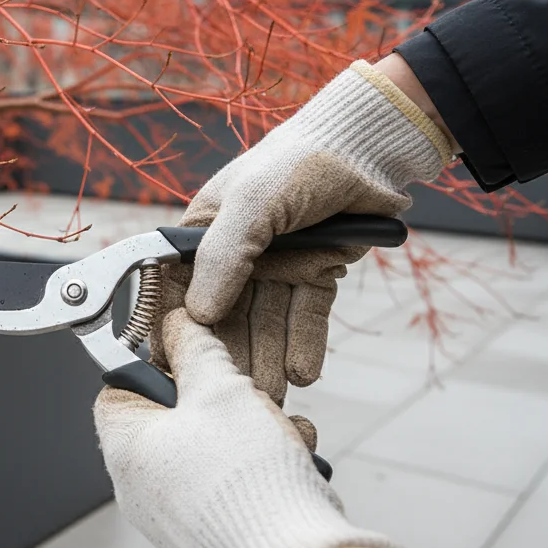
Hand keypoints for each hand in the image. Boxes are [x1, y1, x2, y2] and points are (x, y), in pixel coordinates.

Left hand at [95, 309, 407, 547]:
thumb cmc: (247, 480)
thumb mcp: (221, 389)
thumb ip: (197, 350)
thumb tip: (178, 325)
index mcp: (125, 449)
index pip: (118, 387)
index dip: (156, 362)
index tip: (194, 354)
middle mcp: (140, 489)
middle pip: (174, 418)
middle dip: (222, 399)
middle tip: (251, 398)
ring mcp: (176, 520)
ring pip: (212, 451)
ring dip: (254, 431)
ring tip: (281, 436)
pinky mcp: (213, 541)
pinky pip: (234, 488)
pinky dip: (264, 469)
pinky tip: (294, 467)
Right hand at [163, 61, 452, 404]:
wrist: (369, 149)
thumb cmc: (299, 159)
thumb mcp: (251, 202)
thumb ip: (221, 257)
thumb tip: (196, 313)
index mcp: (203, 234)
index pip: (179, 292)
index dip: (177, 332)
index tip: (180, 369)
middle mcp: (235, 256)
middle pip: (226, 318)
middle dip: (232, 358)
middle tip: (238, 397)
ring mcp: (275, 268)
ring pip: (267, 324)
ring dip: (270, 359)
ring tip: (275, 396)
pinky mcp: (314, 274)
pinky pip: (305, 317)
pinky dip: (304, 344)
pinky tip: (305, 373)